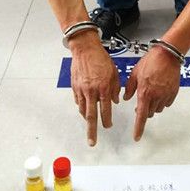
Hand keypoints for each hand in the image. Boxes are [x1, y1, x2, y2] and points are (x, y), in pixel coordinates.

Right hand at [69, 31, 120, 145]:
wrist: (85, 49)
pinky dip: (82, 106)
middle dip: (92, 131)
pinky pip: (78, 101)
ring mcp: (81, 90)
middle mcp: (91, 91)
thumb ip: (115, 88)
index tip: (108, 126)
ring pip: (83, 110)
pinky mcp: (74, 87)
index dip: (107, 120)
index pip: (106, 109)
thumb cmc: (100, 58)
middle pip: (91, 116)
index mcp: (103, 88)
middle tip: (92, 142)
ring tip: (90, 124)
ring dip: (87, 118)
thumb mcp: (113, 72)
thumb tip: (115, 100)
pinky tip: (85, 107)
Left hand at [123, 45, 180, 141]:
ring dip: (153, 105)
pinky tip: (160, 90)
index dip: (138, 129)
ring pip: (158, 109)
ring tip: (152, 92)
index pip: (141, 117)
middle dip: (145, 110)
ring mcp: (165, 95)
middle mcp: (155, 97)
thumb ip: (130, 88)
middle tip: (142, 100)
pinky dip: (162, 100)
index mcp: (144, 93)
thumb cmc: (151, 61)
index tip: (137, 137)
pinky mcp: (173, 93)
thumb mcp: (135, 73)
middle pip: (149, 113)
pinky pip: (166, 103)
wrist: (167, 55)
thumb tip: (126, 98)